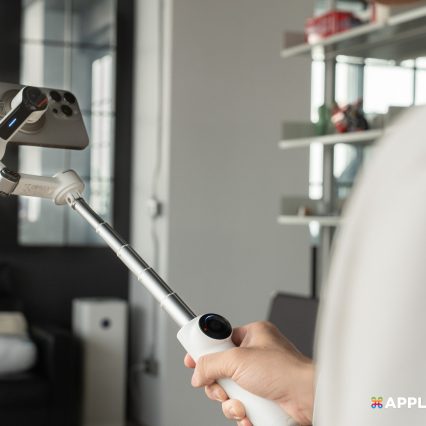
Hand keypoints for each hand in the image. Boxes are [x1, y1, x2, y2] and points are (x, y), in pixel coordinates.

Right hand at [184, 321, 314, 425]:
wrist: (308, 398)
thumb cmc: (285, 370)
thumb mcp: (238, 360)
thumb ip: (211, 363)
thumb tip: (198, 373)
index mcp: (252, 335)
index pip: (221, 339)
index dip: (205, 350)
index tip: (191, 358)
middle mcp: (256, 355)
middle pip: (222, 369)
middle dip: (219, 385)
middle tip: (222, 388)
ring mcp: (260, 378)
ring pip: (230, 391)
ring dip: (230, 403)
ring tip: (240, 404)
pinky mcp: (264, 397)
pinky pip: (242, 405)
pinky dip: (242, 413)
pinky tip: (249, 414)